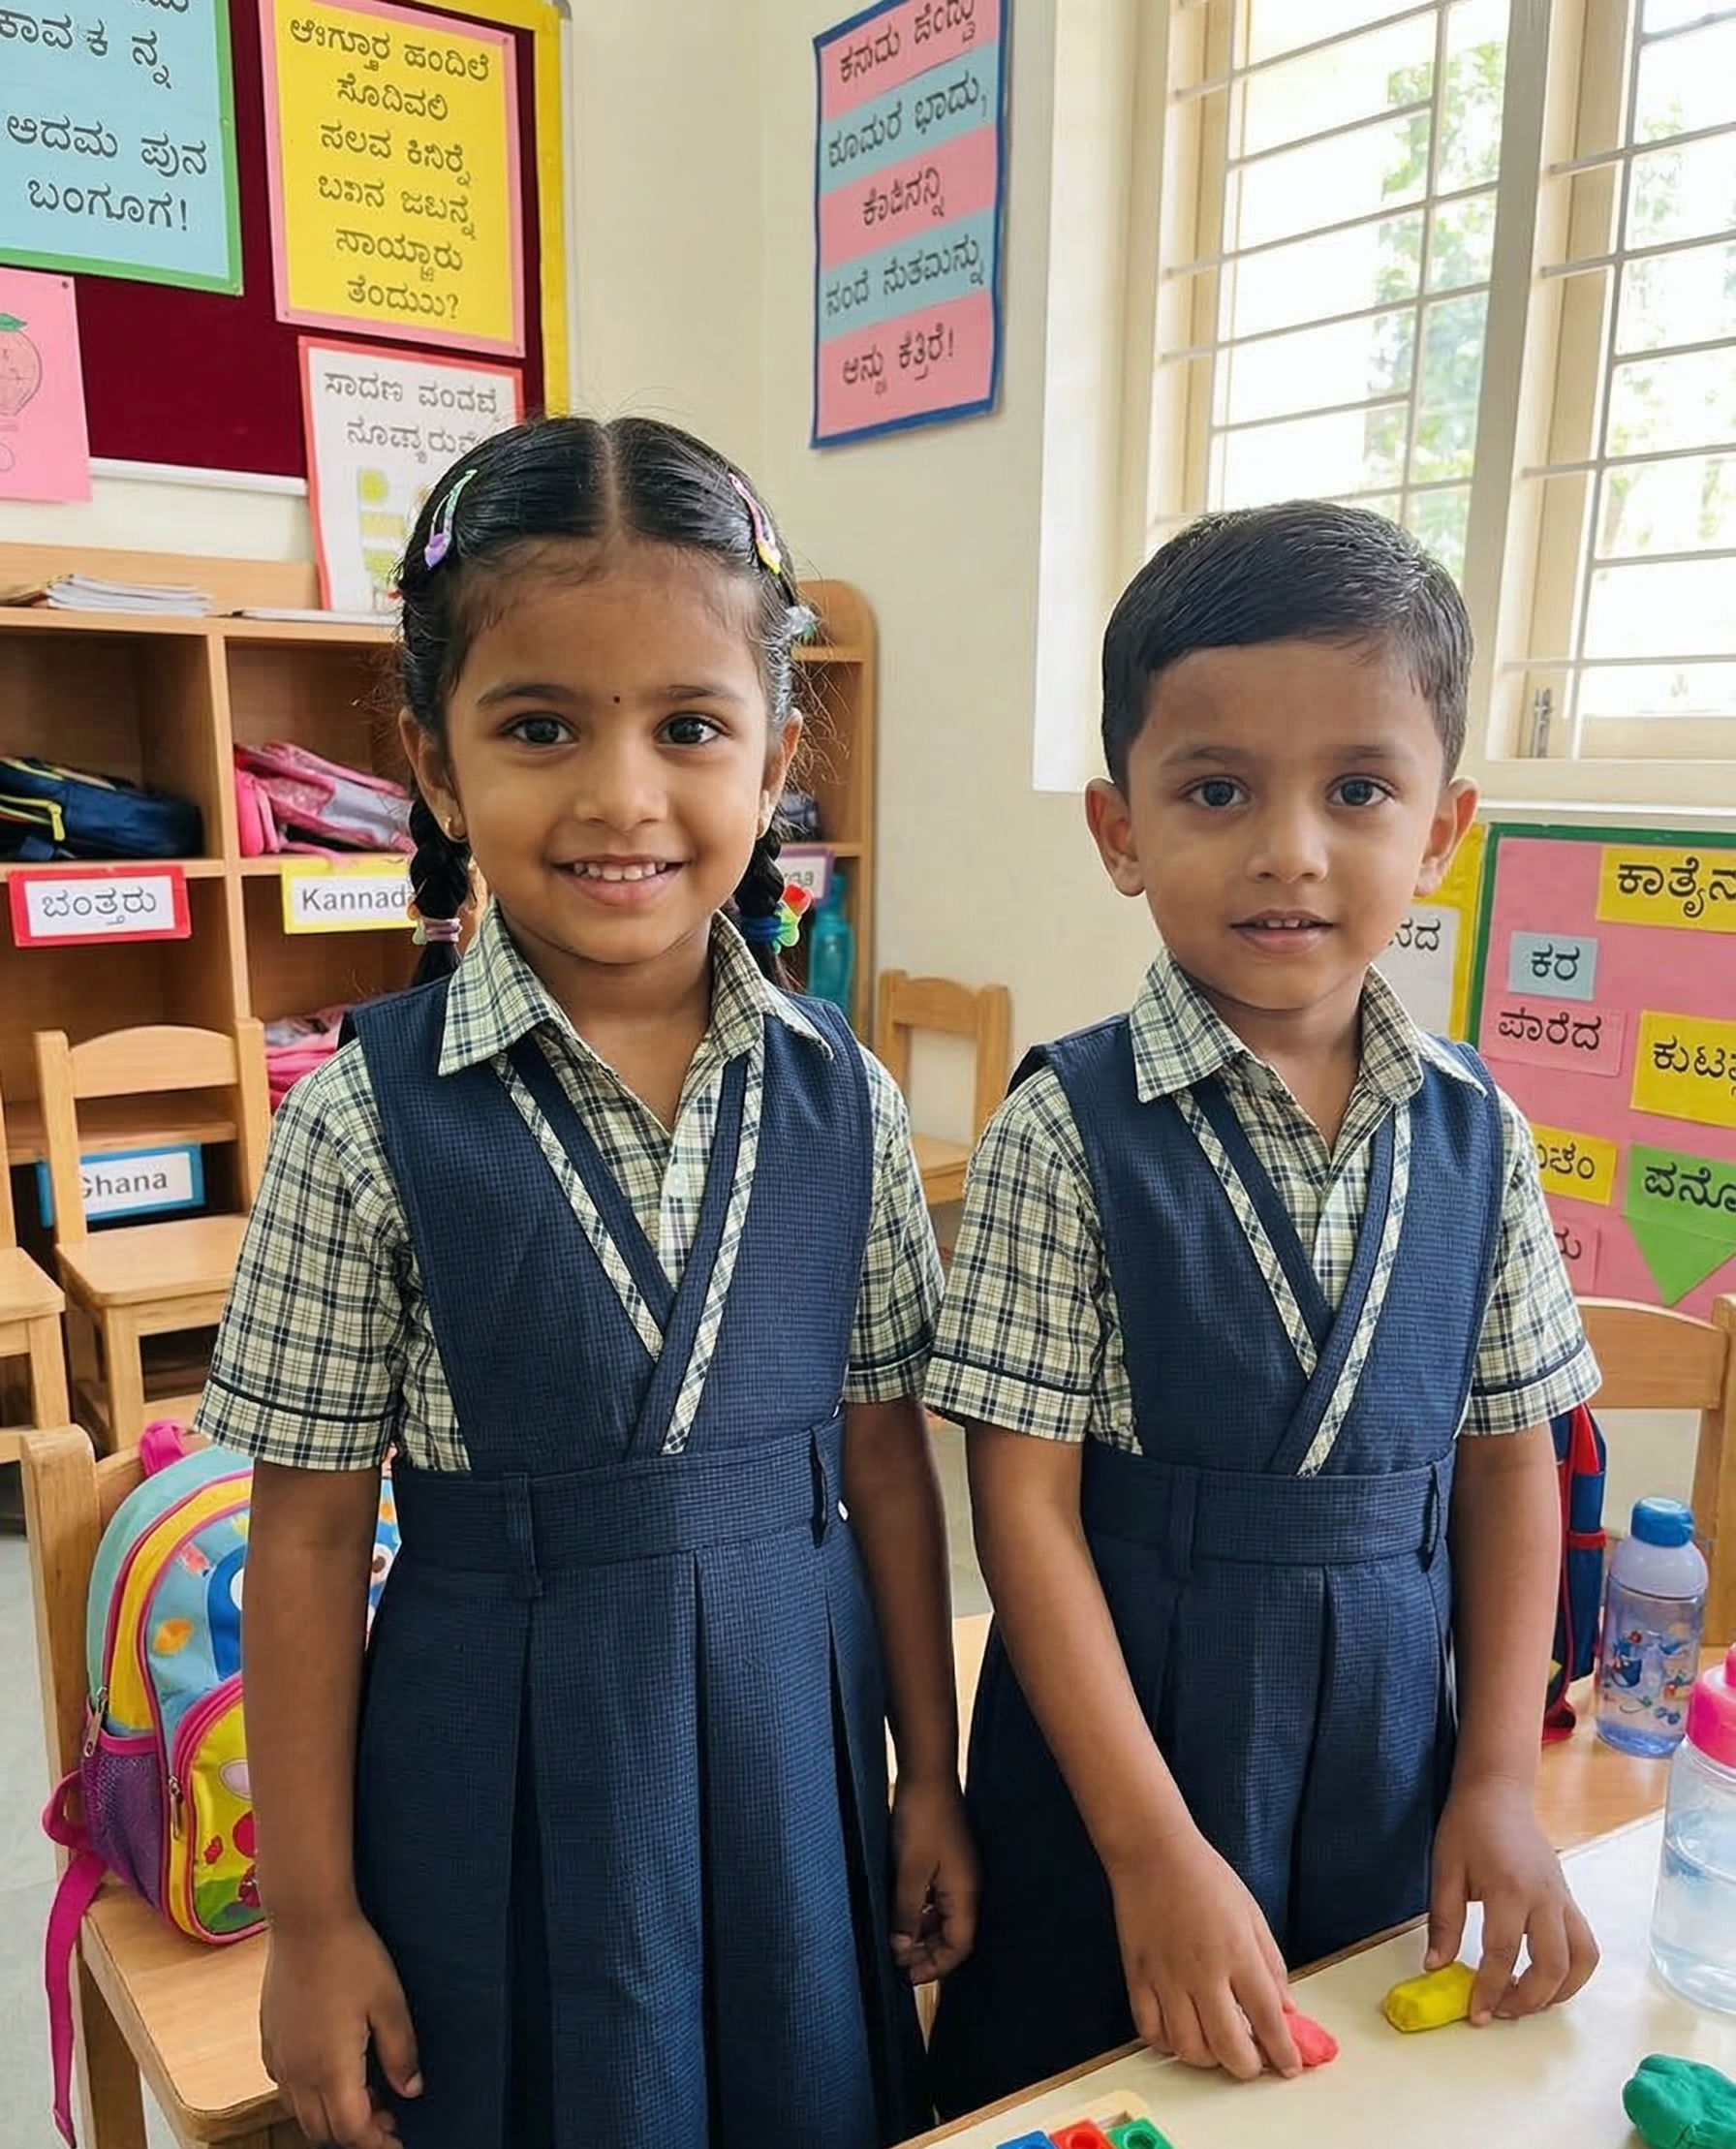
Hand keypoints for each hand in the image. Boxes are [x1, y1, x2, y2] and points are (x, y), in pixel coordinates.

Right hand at [261, 1914, 420, 2147]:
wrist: (305, 1920)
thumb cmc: (352, 1956)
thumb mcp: (390, 2002)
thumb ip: (401, 2052)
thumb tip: (411, 2090)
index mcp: (331, 2068)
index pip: (352, 2131)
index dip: (377, 2142)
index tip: (398, 2140)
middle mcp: (298, 2073)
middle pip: (323, 2131)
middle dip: (356, 2133)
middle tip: (387, 2112)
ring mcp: (279, 2058)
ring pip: (300, 2112)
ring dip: (331, 2115)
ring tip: (364, 2089)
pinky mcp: (269, 2041)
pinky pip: (285, 2087)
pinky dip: (308, 2094)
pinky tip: (331, 2068)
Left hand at [889, 1773, 977, 1982]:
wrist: (927, 1774)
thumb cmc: (921, 1819)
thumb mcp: (909, 1870)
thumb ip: (907, 1912)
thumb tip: (902, 1949)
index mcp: (964, 1893)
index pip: (959, 1945)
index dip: (936, 1966)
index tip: (908, 1977)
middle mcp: (965, 1887)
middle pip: (953, 1935)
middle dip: (928, 1954)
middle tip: (898, 1966)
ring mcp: (956, 1873)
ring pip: (942, 1918)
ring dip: (922, 1934)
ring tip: (895, 1944)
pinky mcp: (944, 1862)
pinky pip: (935, 1899)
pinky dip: (919, 1913)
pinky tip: (900, 1915)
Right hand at [1109, 1830, 1298, 2081]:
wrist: (1153, 1851)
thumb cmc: (1204, 1875)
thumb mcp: (1252, 1914)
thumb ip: (1272, 1964)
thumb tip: (1286, 2008)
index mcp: (1237, 1952)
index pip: (1268, 2019)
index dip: (1283, 2052)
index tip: (1289, 2066)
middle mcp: (1203, 1971)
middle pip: (1229, 2046)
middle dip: (1247, 2067)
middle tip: (1254, 2062)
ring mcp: (1167, 1977)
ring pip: (1188, 2047)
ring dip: (1209, 2060)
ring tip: (1218, 2048)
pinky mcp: (1138, 1977)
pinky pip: (1150, 2030)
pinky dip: (1167, 2044)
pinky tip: (1180, 2035)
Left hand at [1428, 1778, 1598, 2023]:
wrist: (1499, 1792)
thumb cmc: (1467, 1827)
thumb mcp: (1444, 1869)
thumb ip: (1443, 1921)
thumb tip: (1436, 1968)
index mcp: (1509, 1888)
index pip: (1503, 1953)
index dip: (1489, 1990)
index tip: (1475, 2014)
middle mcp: (1545, 1897)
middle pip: (1551, 1965)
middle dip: (1527, 1999)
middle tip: (1499, 2011)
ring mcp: (1563, 1899)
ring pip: (1581, 1960)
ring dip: (1560, 1991)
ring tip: (1527, 2001)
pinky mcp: (1570, 1899)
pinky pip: (1585, 1944)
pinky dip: (1573, 1972)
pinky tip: (1545, 1979)